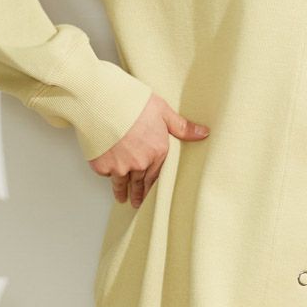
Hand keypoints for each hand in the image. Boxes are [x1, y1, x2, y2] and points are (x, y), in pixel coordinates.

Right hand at [88, 93, 208, 207]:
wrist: (105, 103)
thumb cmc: (133, 103)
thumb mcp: (163, 111)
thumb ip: (181, 127)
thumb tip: (204, 133)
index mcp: (158, 151)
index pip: (158, 174)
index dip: (154, 185)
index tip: (152, 193)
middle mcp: (140, 163)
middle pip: (140, 182)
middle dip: (139, 193)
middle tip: (137, 203)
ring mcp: (121, 167)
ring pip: (122, 183)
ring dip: (122, 192)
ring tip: (122, 198)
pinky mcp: (103, 166)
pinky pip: (106, 173)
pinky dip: (107, 172)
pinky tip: (107, 174)